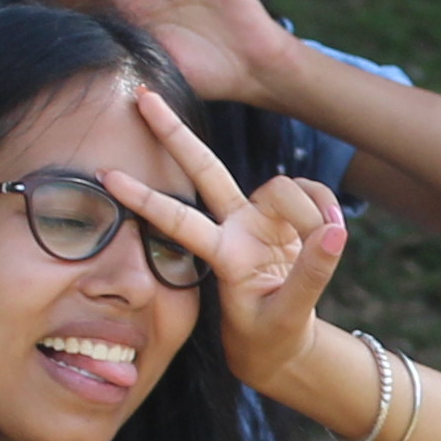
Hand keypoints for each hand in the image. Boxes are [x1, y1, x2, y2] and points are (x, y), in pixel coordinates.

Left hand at [101, 85, 347, 390]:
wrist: (279, 345)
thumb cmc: (270, 335)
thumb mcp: (288, 317)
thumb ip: (311, 276)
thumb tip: (334, 233)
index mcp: (222, 256)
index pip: (178, 221)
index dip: (145, 198)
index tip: (107, 177)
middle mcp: (234, 227)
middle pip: (204, 168)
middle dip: (173, 132)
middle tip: (141, 95)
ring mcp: (259, 219)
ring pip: (281, 184)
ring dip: (310, 207)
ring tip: (328, 240)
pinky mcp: (286, 218)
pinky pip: (310, 193)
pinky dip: (325, 207)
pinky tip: (333, 234)